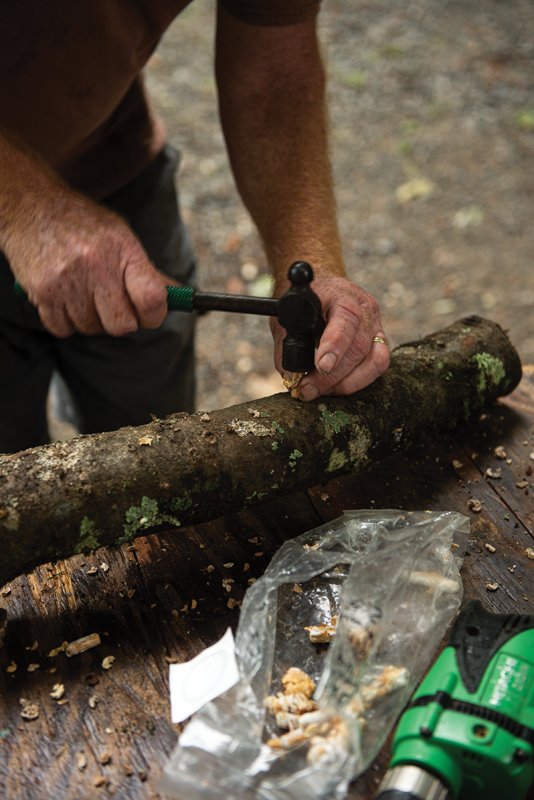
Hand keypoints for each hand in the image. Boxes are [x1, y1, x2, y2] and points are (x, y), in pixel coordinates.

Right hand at [6, 186, 167, 337]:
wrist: (32, 207)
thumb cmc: (84, 225)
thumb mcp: (122, 238)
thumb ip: (148, 271)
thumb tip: (180, 296)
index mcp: (123, 251)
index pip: (152, 300)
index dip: (155, 315)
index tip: (150, 313)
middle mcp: (96, 266)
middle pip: (122, 325)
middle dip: (121, 319)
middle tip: (113, 302)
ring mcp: (67, 281)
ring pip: (91, 329)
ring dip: (90, 318)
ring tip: (83, 291)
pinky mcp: (42, 292)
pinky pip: (63, 330)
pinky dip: (66, 321)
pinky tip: (65, 297)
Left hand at [271, 276, 389, 399]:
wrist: (320, 291)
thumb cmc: (303, 303)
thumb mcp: (287, 315)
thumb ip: (287, 343)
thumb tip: (291, 376)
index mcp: (341, 294)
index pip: (346, 319)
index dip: (335, 345)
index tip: (321, 367)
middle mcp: (365, 308)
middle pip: (359, 347)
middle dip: (333, 376)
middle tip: (308, 390)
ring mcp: (376, 325)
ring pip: (375, 361)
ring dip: (347, 383)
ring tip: (322, 391)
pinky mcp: (379, 341)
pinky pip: (377, 366)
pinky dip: (357, 381)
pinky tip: (336, 386)